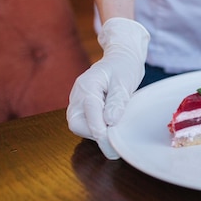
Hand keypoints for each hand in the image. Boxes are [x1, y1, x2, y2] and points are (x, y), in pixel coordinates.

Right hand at [67, 18, 149, 158]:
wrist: (121, 58)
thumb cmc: (124, 67)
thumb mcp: (124, 82)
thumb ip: (116, 102)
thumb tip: (109, 122)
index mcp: (87, 86)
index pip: (88, 113)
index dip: (98, 130)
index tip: (110, 142)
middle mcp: (78, 95)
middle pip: (76, 123)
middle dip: (93, 133)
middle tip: (114, 136)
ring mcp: (78, 101)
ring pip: (79, 126)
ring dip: (95, 131)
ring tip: (115, 129)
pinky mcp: (83, 107)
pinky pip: (84, 122)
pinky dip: (96, 127)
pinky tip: (110, 125)